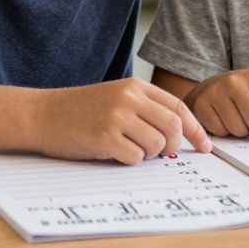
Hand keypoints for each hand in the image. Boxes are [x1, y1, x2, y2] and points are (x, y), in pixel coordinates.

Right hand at [35, 78, 211, 164]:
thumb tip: (179, 136)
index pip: (179, 107)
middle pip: (173, 127)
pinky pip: (135, 158)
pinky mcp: (104, 136)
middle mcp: (129, 98)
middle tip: (159, 153)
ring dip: (147, 155)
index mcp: (135, 87)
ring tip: (126, 148)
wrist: (42, 114)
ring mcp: (116, 116)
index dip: (196, 129)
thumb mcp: (116, 98)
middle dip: (173, 146)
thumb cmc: (80, 111)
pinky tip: (112, 152)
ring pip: (156, 145)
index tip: (206, 147)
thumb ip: (145, 110)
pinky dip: (128, 160)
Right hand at [185, 68, 248, 146]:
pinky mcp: (201, 104)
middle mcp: (235, 81)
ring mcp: (216, 92)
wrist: (209, 89)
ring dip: (242, 133)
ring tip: (237, 120)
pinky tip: (223, 121)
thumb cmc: (245, 97)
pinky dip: (225, 133)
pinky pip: (221, 132)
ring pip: (238, 130)